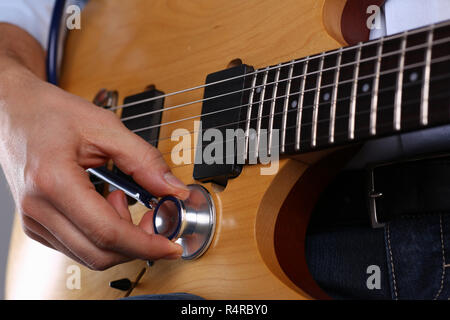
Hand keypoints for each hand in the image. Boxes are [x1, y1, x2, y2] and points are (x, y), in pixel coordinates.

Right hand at [0, 60, 189, 269]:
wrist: (13, 110)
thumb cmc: (51, 113)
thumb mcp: (105, 127)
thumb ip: (144, 160)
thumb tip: (173, 189)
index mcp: (54, 181)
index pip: (107, 232)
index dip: (145, 243)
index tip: (170, 245)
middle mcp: (38, 208)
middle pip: (99, 253)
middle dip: (137, 244)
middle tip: (154, 217)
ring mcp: (34, 220)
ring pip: (89, 255)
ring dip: (119, 237)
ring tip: (121, 198)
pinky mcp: (36, 225)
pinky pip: (77, 246)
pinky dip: (102, 234)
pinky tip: (104, 205)